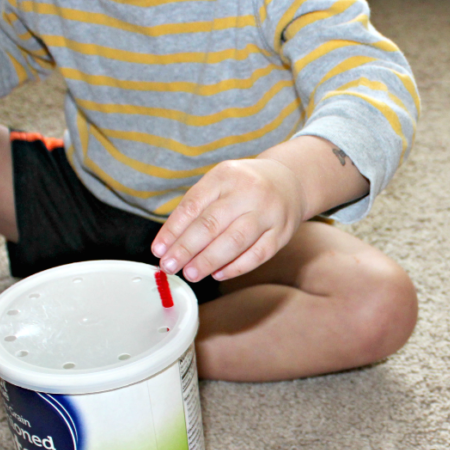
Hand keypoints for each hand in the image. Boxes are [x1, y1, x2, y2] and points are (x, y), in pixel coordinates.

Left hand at [151, 158, 307, 281]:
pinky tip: (218, 274)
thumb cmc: (244, 187)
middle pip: (212, 224)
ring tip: (190, 274)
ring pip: (235, 241)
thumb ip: (197, 209)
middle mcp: (249, 191)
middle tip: (170, 266)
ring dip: (208, 260)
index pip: (193, 205)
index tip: (158, 250)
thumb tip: (170, 245)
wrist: (290, 181)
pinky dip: (235, 267)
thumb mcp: (220, 184)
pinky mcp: (282, 233)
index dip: (173, 230)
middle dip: (186, 248)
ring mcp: (268, 212)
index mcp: (226, 175)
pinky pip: (257, 255)